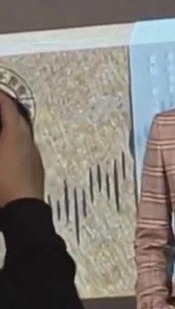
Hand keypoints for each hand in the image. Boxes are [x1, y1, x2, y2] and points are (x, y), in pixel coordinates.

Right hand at [0, 92, 43, 206]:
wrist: (23, 210)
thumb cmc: (2, 187)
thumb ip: (0, 133)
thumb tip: (2, 130)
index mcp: (14, 136)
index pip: (7, 108)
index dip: (1, 98)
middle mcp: (27, 142)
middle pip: (19, 118)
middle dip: (6, 109)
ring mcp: (34, 155)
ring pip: (24, 133)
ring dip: (13, 126)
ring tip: (2, 125)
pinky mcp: (36, 167)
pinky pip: (26, 146)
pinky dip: (17, 141)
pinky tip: (9, 149)